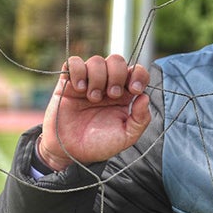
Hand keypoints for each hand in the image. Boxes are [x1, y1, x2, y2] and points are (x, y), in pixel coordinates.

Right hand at [38, 55, 150, 170]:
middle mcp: (108, 84)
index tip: (134, 90)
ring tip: (92, 98)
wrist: (71, 152)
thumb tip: (145, 97)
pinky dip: (78, 72)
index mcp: (125, 94)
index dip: (139, 74)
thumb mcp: (126, 137)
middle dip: (117, 75)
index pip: (136, 71)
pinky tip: (79, 89)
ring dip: (97, 78)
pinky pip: (73, 63)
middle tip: (112, 95)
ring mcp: (88, 82)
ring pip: (96, 60)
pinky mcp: (68, 83)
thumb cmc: (100, 144)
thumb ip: (140, 119)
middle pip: (117, 60)